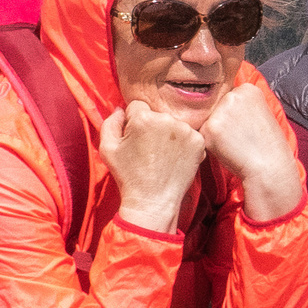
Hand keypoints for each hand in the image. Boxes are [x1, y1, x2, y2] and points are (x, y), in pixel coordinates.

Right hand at [99, 100, 207, 233]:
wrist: (153, 201)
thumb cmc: (128, 176)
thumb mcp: (108, 148)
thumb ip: (111, 122)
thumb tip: (121, 109)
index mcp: (144, 118)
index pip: (137, 106)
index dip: (133, 122)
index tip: (135, 139)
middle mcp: (167, 119)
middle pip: (157, 114)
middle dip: (152, 126)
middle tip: (149, 150)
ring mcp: (186, 131)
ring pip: (174, 123)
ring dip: (169, 134)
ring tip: (162, 155)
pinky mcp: (199, 142)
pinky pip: (189, 134)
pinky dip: (183, 144)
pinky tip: (175, 158)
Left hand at [199, 83, 305, 221]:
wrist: (270, 167)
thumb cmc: (268, 146)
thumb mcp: (261, 113)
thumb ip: (242, 104)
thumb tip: (220, 102)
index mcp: (248, 89)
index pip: (230, 97)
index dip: (236, 115)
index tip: (248, 126)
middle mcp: (233, 95)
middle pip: (217, 107)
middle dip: (224, 121)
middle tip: (241, 136)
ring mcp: (220, 111)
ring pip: (209, 120)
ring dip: (216, 132)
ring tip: (236, 143)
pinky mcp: (209, 128)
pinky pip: (203, 134)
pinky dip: (211, 144)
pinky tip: (228, 149)